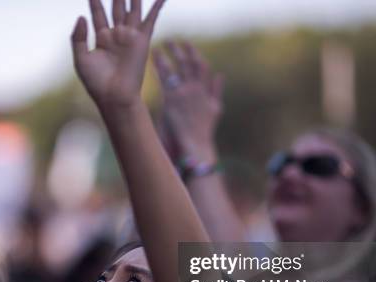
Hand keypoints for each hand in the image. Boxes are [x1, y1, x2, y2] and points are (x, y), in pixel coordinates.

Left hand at [72, 0, 164, 106]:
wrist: (115, 97)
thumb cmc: (97, 83)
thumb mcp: (81, 59)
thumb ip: (78, 37)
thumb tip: (81, 16)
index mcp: (101, 38)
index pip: (98, 12)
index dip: (95, 0)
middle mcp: (117, 35)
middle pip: (116, 6)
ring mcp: (130, 37)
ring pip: (132, 9)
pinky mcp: (142, 41)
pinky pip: (151, 20)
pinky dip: (156, 7)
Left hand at [153, 42, 222, 161]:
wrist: (195, 146)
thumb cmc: (201, 131)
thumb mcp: (215, 109)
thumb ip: (216, 91)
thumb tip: (220, 75)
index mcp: (206, 91)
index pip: (201, 66)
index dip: (194, 54)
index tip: (187, 45)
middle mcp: (196, 89)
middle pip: (190, 62)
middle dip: (182, 50)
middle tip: (173, 41)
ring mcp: (185, 93)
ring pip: (178, 66)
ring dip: (171, 53)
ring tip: (163, 44)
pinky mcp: (172, 99)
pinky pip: (165, 76)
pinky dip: (160, 64)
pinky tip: (154, 56)